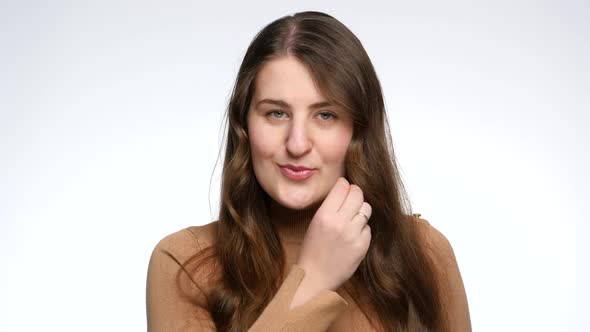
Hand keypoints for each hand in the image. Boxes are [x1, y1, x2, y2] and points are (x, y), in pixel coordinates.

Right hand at [290, 177, 371, 307]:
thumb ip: (330, 207)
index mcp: (324, 215)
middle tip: (352, 197)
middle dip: (355, 193)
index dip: (344, 184)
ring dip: (361, 210)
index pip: (342, 187)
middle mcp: (340, 222)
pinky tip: (353, 235)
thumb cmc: (311, 250)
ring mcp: (353, 234)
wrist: (315, 277)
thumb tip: (344, 190)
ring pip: (366, 208)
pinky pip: (368, 228)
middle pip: (357, 194)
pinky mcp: (363, 245)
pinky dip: (362, 229)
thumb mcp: (315, 223)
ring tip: (353, 217)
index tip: (344, 186)